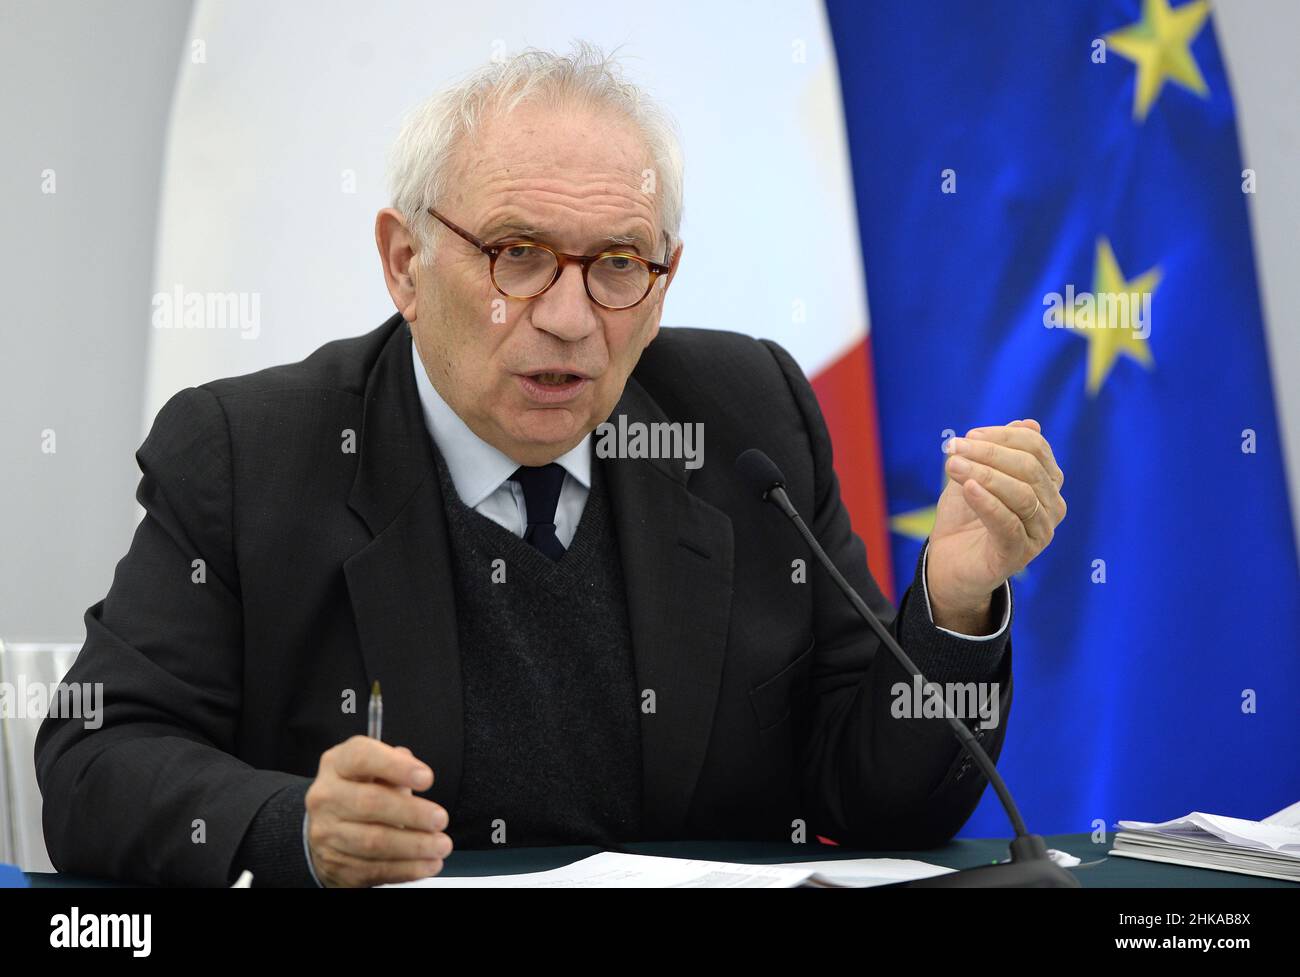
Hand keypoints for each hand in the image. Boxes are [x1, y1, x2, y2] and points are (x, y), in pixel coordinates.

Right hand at [305, 736, 452, 886]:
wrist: (326, 828)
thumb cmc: (360, 791)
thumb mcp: (375, 769)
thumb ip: (396, 765)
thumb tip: (415, 769)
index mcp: (337, 764)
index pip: (362, 757)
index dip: (396, 767)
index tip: (427, 778)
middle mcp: (326, 796)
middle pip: (370, 803)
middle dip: (412, 813)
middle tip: (440, 819)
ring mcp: (326, 833)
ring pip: (373, 842)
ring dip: (414, 846)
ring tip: (440, 845)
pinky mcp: (335, 864)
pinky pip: (374, 869)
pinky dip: (406, 869)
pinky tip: (428, 864)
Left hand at [928, 419, 1066, 630]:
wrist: (949, 563)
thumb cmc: (965, 517)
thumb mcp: (977, 476)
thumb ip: (998, 452)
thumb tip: (1029, 423)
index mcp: (1046, 483)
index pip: (1035, 448)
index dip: (1001, 436)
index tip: (967, 435)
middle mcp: (1052, 507)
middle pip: (1028, 468)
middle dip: (988, 452)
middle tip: (952, 447)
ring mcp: (1039, 533)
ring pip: (1020, 494)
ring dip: (983, 474)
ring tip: (952, 464)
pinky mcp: (1019, 555)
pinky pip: (1008, 523)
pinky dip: (987, 503)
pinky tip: (968, 488)